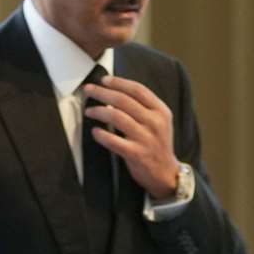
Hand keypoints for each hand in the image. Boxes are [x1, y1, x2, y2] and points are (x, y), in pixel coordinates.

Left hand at [83, 74, 182, 202]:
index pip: (137, 90)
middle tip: (88, 90)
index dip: (119, 82)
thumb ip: (142, 107)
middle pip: (124, 100)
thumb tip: (114, 94)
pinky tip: (94, 132)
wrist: (165, 173)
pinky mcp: (136, 154)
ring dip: (99, 111)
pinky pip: (114, 142)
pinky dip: (102, 135)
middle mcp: (154, 122)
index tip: (104, 79)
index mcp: (160, 111)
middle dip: (102, 93)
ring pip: (117, 117)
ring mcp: (146, 138)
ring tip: (88, 111)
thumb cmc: (157, 145)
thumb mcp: (158, 122)